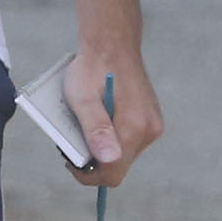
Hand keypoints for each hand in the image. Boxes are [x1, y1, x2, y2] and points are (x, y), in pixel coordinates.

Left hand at [63, 48, 163, 185]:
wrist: (112, 44)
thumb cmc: (91, 69)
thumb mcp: (83, 100)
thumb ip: (95, 130)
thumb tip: (108, 160)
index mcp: (134, 129)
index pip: (113, 174)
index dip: (88, 176)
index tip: (69, 161)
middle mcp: (149, 130)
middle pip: (118, 165)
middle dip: (93, 159)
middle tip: (71, 138)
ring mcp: (152, 125)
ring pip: (122, 152)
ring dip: (100, 147)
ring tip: (82, 125)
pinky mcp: (150, 118)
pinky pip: (127, 138)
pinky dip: (110, 136)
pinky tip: (97, 118)